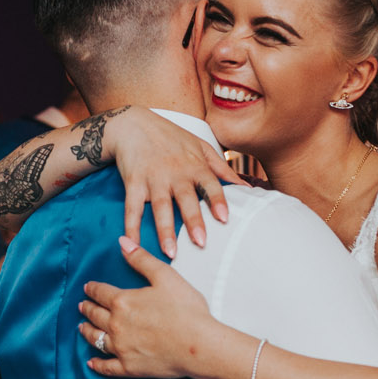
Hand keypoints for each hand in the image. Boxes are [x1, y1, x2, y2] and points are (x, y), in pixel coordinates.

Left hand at [78, 236, 217, 378]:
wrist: (199, 345)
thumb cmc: (186, 310)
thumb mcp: (165, 276)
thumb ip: (141, 259)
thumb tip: (123, 242)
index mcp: (123, 301)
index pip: (101, 292)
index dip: (93, 289)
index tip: (88, 287)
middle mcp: (116, 325)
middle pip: (95, 315)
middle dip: (87, 308)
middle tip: (82, 306)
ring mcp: (121, 347)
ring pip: (96, 339)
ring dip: (87, 331)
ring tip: (82, 327)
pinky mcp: (129, 367)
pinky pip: (107, 366)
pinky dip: (97, 364)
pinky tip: (91, 362)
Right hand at [108, 107, 244, 256]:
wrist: (133, 125)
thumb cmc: (171, 138)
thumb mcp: (200, 146)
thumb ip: (222, 168)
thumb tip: (247, 187)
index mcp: (194, 165)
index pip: (209, 184)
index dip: (217, 201)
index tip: (225, 218)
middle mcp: (175, 172)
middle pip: (185, 199)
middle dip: (193, 220)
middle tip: (201, 243)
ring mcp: (153, 178)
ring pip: (160, 207)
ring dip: (164, 230)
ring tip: (171, 253)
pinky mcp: (133, 183)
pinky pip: (132, 208)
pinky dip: (130, 226)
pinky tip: (131, 243)